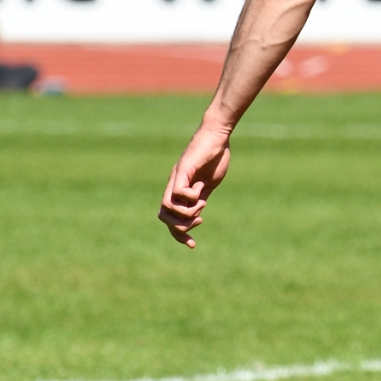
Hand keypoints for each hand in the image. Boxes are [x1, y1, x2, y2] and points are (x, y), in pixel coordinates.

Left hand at [158, 124, 233, 247]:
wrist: (217, 136)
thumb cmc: (214, 157)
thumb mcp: (208, 184)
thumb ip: (200, 199)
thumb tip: (196, 216)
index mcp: (179, 191)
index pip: (169, 218)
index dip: (178, 234)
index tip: (192, 244)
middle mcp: (173, 185)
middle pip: (163, 216)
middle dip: (180, 227)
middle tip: (199, 221)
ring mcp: (177, 178)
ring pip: (168, 207)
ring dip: (187, 212)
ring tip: (202, 203)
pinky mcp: (183, 170)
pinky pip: (179, 192)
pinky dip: (190, 197)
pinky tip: (202, 190)